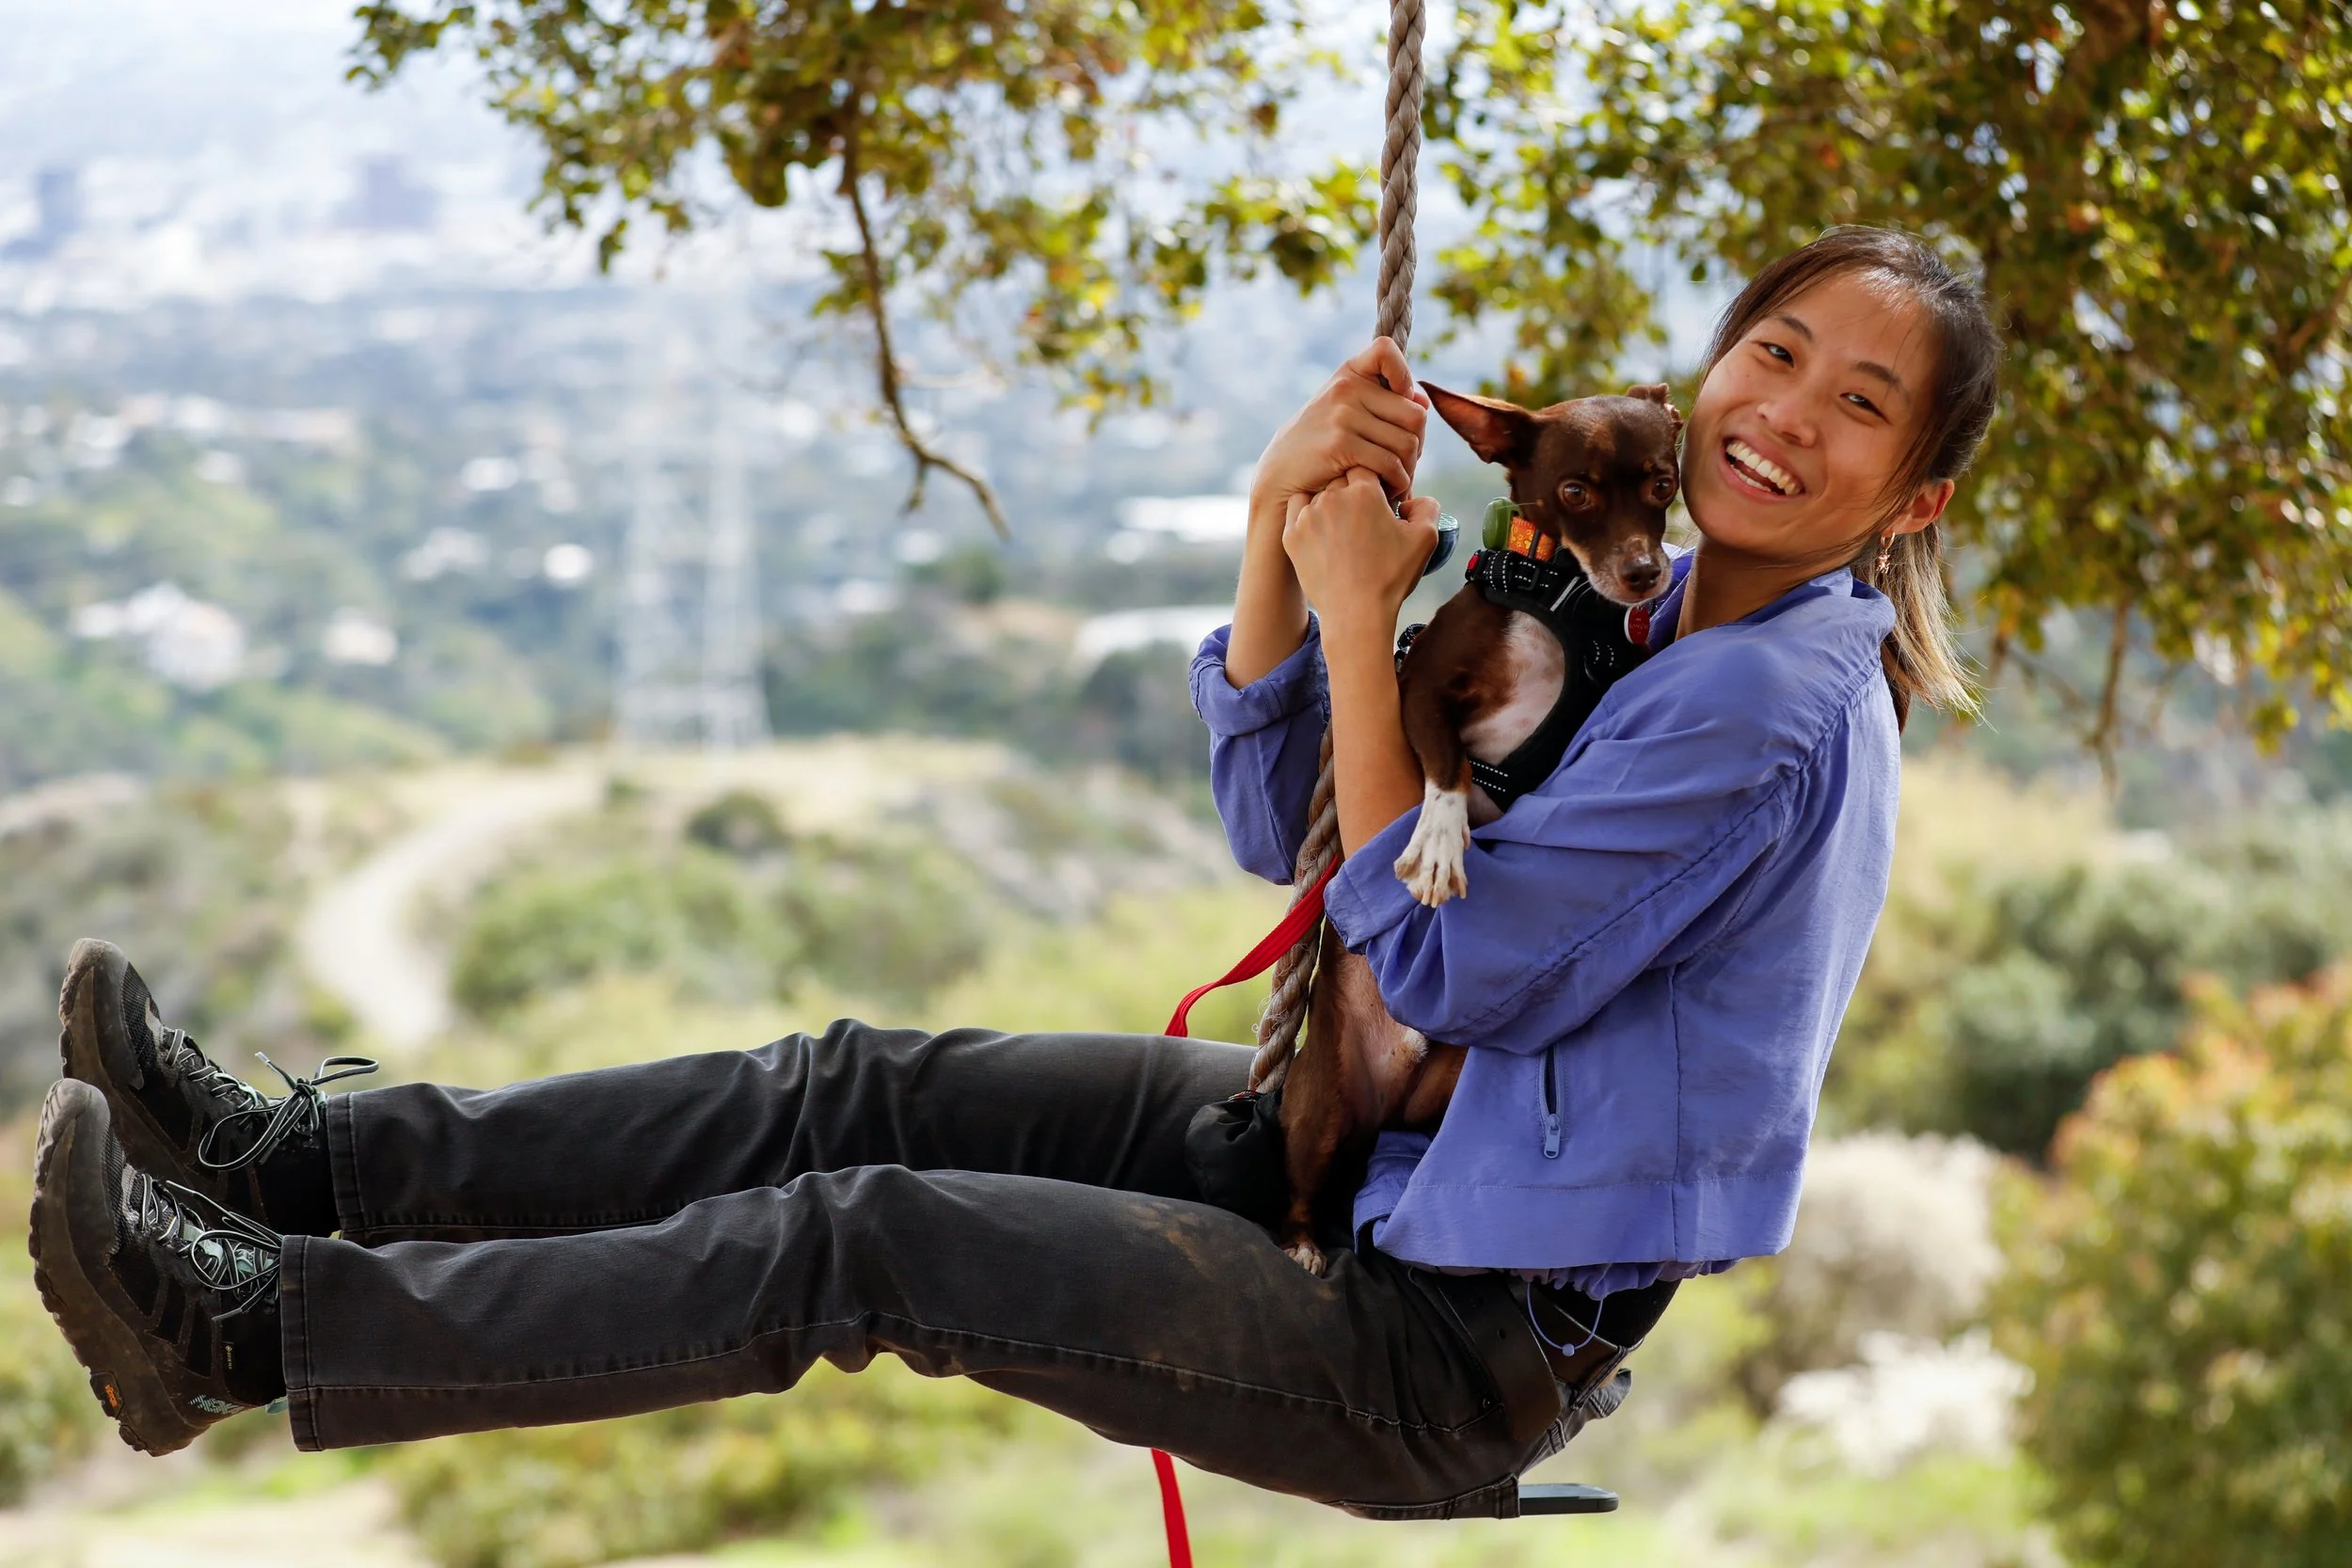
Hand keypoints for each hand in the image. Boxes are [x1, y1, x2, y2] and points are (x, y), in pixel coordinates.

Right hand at [1251, 338, 1430, 509]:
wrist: (1280, 476)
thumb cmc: (1318, 446)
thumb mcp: (1345, 413)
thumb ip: (1383, 402)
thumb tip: (1423, 401)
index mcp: (1348, 375)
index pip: (1385, 350)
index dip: (1403, 374)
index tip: (1399, 401)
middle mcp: (1346, 389)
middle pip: (1415, 415)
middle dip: (1418, 444)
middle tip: (1405, 463)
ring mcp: (1343, 415)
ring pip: (1407, 443)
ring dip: (1409, 469)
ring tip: (1398, 480)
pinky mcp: (1341, 444)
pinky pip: (1391, 463)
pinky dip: (1398, 482)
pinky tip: (1390, 490)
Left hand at [1283, 469, 1440, 633]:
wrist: (1355, 614)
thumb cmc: (1391, 577)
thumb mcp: (1426, 539)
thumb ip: (1427, 506)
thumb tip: (1411, 498)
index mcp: (1364, 491)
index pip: (1367, 466)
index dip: (1375, 482)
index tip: (1381, 500)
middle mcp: (1331, 496)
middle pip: (1342, 477)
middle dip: (1353, 491)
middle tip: (1363, 516)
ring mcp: (1307, 515)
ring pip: (1319, 492)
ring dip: (1330, 502)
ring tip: (1343, 527)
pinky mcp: (1291, 535)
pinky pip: (1298, 510)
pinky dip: (1309, 515)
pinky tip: (1324, 532)